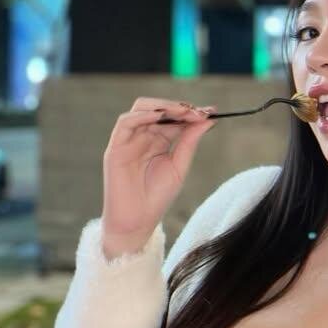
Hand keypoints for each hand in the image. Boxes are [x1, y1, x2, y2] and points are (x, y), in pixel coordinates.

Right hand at [100, 97, 216, 254]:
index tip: (211, 110)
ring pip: (141, 109)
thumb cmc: (157, 197)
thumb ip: (190, 141)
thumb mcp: (179, 165)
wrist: (137, 221)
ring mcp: (128, 140)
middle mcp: (142, 136)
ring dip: (163, 107)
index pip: (174, 117)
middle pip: (158, 108)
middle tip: (198, 111)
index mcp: (158, 140)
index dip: (191, 112)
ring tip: (183, 112)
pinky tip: (161, 116)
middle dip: (179, 107)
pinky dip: (143, 115)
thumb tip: (208, 119)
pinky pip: (125, 123)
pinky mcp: (115, 147)